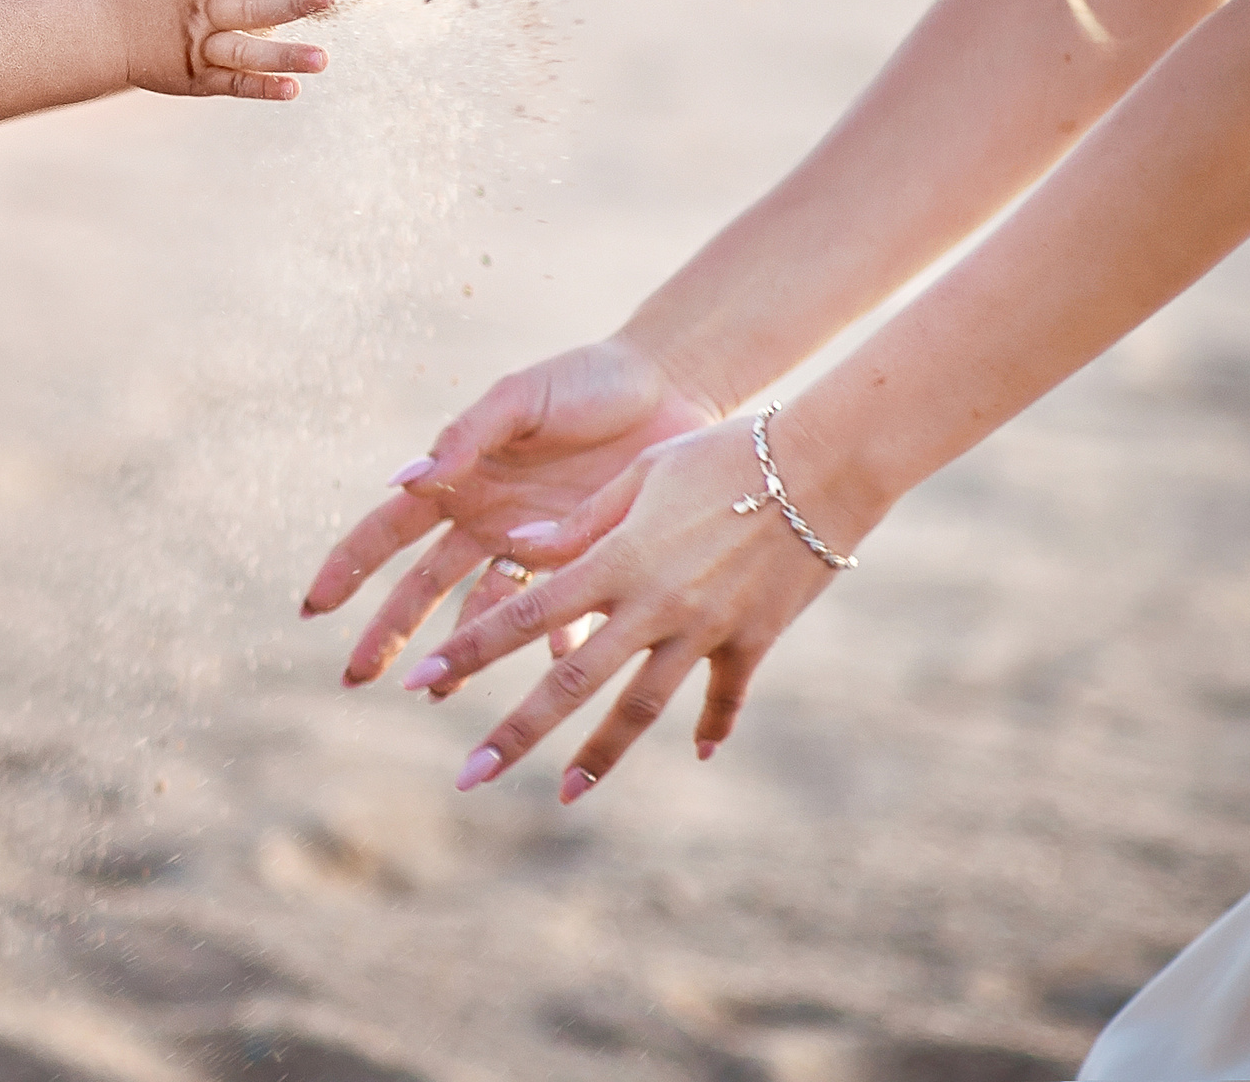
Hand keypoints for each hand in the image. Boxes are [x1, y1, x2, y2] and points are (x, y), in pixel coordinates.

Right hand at [82, 0, 332, 99]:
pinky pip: (233, 84)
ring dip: (286, 55)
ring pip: (249, 52)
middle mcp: (201, 12)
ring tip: (323, 58)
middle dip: (294, 1)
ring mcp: (198, 48)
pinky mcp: (194, 78)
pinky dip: (261, 88)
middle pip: (253, 7)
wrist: (81, 35)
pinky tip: (293, 89)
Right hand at [301, 337, 715, 684]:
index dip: (348, 568)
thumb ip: (467, 436)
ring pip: (482, 614)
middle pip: (423, 587)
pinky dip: (553, 647)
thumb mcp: (521, 400)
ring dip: (460, 654)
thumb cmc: (585, 381)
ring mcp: (535, 549)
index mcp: (460, 481)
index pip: (387, 531)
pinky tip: (545, 675)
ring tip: (435, 695)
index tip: (313, 608)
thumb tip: (404, 479)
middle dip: (388, 632)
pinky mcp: (586, 563)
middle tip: (356, 677)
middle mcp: (488, 522)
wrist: (668, 387)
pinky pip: (563, 618)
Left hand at [403, 408, 876, 799]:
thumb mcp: (642, 474)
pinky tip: (695, 753)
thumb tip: (517, 548)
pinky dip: (710, 724)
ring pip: (640, 707)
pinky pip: (724, 695)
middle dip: (515, 733)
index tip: (423, 681)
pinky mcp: (753, 640)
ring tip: (563, 796)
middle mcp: (654, 604)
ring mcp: (705, 629)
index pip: (526, 612)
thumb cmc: (724, 452)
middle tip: (468, 777)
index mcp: (616, 558)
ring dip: (598, 757)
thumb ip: (578, 522)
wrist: (826, 463)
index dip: (471, 649)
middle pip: (571, 681)